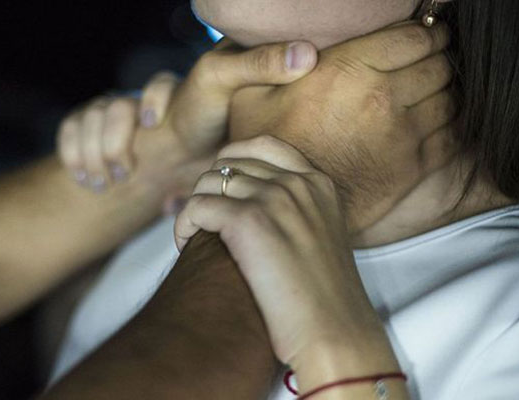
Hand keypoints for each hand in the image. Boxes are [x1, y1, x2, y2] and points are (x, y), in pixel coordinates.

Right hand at [56, 40, 318, 196]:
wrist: (185, 175)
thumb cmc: (215, 135)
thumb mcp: (238, 96)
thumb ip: (263, 67)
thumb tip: (308, 54)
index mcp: (175, 89)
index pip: (151, 86)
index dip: (149, 102)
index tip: (157, 121)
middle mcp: (139, 97)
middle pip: (108, 105)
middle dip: (114, 137)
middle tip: (128, 166)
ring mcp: (116, 114)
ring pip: (88, 120)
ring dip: (96, 153)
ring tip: (109, 180)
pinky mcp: (95, 130)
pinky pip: (69, 133)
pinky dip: (76, 158)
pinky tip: (91, 180)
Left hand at [174, 136, 376, 366]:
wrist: (334, 332)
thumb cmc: (325, 298)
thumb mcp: (320, 236)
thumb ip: (297, 210)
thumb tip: (254, 204)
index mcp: (318, 183)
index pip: (264, 146)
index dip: (232, 160)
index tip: (219, 185)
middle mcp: (297, 183)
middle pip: (229, 162)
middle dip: (209, 188)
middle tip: (204, 219)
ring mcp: (274, 199)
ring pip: (207, 182)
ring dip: (193, 208)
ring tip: (195, 236)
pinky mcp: (248, 221)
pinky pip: (195, 207)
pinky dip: (183, 225)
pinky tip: (186, 246)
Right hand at [228, 22, 456, 231]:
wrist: (284, 207)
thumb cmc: (267, 149)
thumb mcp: (252, 96)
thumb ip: (274, 61)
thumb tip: (305, 48)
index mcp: (347, 70)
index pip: (415, 37)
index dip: (429, 32)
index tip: (430, 33)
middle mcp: (381, 98)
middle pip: (438, 65)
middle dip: (438, 58)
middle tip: (430, 60)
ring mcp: (403, 134)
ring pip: (449, 98)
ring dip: (445, 91)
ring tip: (431, 91)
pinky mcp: (413, 167)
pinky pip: (451, 134)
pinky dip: (450, 124)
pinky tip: (436, 121)